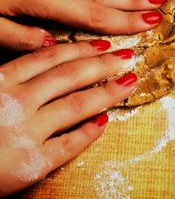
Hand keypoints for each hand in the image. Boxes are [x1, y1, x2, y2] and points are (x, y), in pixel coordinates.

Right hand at [0, 40, 136, 195]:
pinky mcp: (31, 164)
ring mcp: (26, 133)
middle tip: (127, 57)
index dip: (80, 49)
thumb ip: (12, 74)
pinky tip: (104, 122)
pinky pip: (68, 145)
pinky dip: (88, 133)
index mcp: (1, 81)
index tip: (103, 44)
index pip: (49, 58)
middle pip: (69, 76)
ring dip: (107, 92)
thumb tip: (45, 56)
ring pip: (76, 105)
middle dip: (103, 64)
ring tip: (128, 83)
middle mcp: (16, 102)